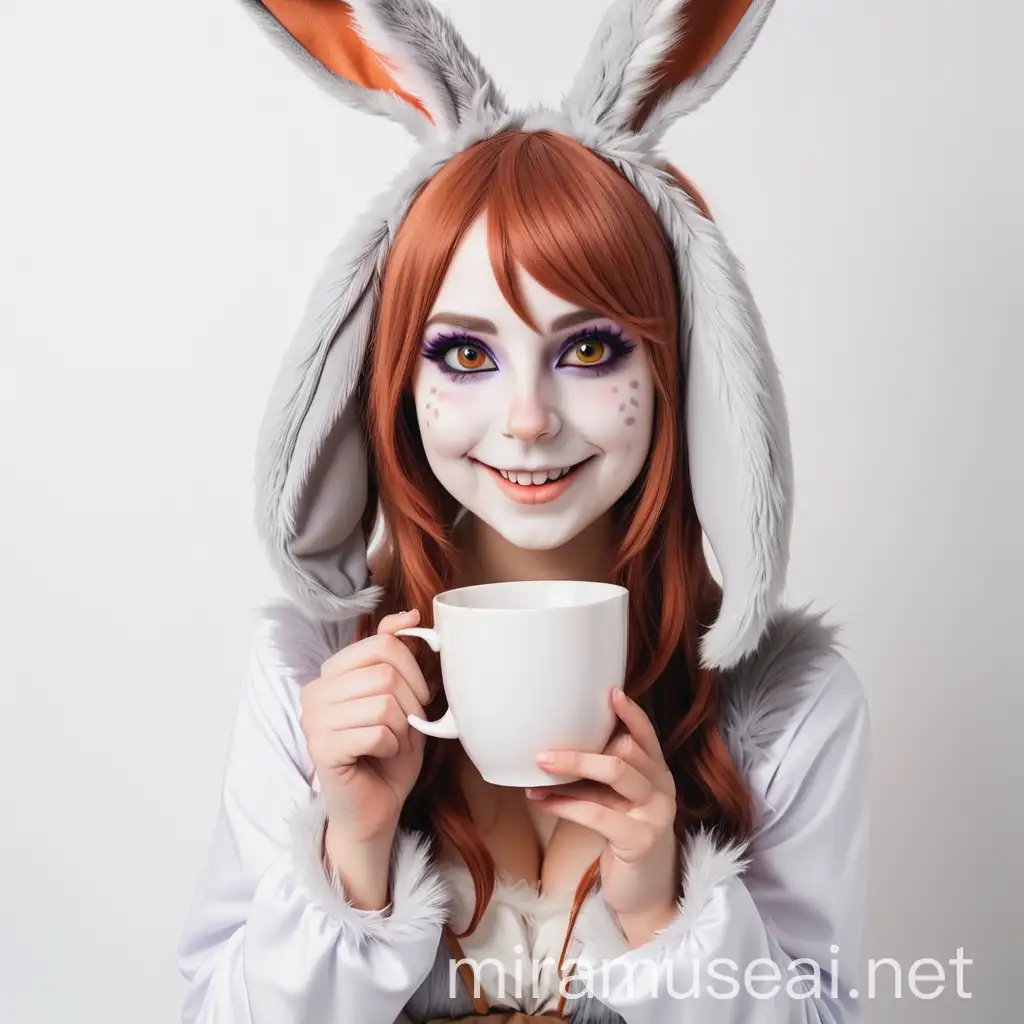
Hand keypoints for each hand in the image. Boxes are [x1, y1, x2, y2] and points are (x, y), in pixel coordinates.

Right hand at [300, 609, 429, 845]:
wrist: (373, 810)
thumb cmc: (387, 755)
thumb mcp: (400, 698)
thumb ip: (397, 656)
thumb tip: (409, 615)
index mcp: (332, 674)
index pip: (382, 644)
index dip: (413, 669)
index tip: (419, 692)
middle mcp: (315, 692)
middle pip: (385, 672)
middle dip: (411, 703)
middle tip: (407, 727)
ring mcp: (314, 720)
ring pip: (384, 702)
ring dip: (402, 729)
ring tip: (391, 744)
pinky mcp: (321, 748)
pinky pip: (377, 732)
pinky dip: (392, 747)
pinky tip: (380, 757)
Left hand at [526, 688, 679, 931]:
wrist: (644, 894)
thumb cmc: (624, 838)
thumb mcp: (618, 802)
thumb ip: (604, 776)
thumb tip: (559, 749)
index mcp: (658, 774)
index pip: (648, 736)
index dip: (631, 713)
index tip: (610, 691)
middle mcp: (663, 788)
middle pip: (625, 751)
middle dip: (582, 747)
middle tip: (543, 749)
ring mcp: (655, 814)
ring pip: (614, 773)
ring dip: (572, 767)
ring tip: (539, 765)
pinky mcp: (640, 840)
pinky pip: (597, 812)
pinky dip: (566, 804)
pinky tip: (543, 800)